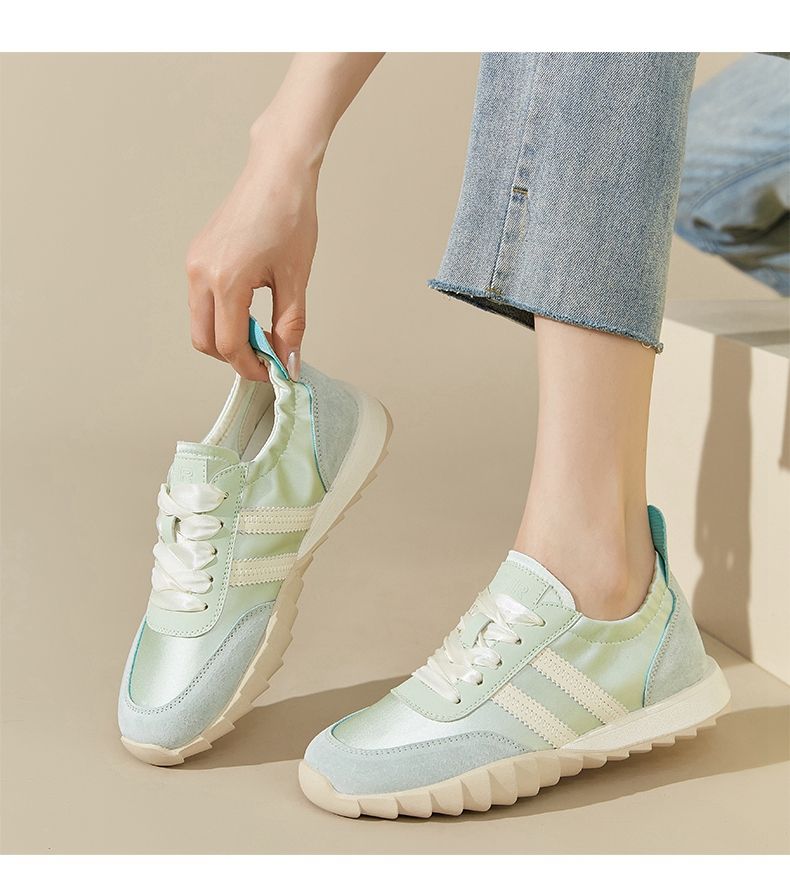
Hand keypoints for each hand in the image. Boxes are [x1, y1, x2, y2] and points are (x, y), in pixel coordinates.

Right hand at [186, 117, 318, 381]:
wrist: (278, 172)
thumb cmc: (291, 217)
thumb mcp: (296, 278)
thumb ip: (290, 326)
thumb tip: (288, 364)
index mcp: (226, 281)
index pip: (229, 345)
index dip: (251, 367)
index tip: (272, 374)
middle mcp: (201, 274)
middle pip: (204, 341)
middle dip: (233, 357)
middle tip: (266, 359)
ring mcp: (195, 263)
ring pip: (200, 322)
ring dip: (226, 336)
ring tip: (263, 333)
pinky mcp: (197, 256)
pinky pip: (201, 300)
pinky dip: (221, 315)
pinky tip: (251, 310)